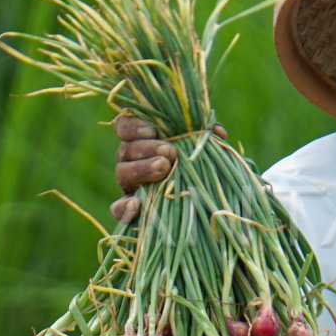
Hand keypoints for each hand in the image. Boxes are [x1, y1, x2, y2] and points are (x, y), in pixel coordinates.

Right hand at [110, 115, 225, 221]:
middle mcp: (132, 160)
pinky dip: (124, 207)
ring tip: (164, 168)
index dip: (133, 126)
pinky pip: (118, 208)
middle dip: (146, 148)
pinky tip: (137, 204)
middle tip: (169, 152)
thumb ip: (206, 138)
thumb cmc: (202, 168)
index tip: (152, 130)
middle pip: (125, 149)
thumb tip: (217, 131)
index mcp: (143, 140)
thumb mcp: (205, 150)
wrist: (207, 203)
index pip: (125, 126)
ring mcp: (130, 185)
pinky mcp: (130, 209)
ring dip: (141, 170)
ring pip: (122, 173)